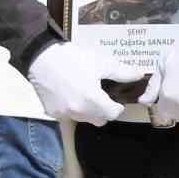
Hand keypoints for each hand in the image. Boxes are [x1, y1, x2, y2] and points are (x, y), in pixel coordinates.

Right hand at [27, 42, 145, 124]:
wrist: (40, 57)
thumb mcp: (101, 63)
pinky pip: (69, 116)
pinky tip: (72, 95)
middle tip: (104, 96)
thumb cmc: (73, 59)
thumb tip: (138, 75)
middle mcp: (78, 112)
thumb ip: (122, 72)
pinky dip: (74, 109)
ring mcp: (63, 114)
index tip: (117, 99)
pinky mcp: (51, 112)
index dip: (118, 107)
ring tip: (88, 94)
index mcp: (92, 101)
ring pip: (84, 119)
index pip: (113, 114)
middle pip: (100, 120)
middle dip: (105, 111)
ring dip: (90, 111)